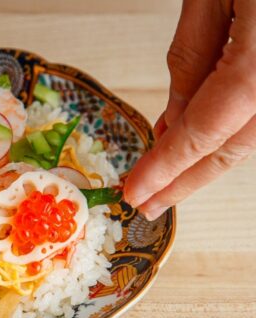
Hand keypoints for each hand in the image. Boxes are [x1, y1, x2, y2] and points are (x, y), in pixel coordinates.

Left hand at [124, 0, 250, 219]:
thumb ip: (195, 54)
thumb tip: (174, 116)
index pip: (209, 129)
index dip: (169, 168)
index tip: (137, 193)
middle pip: (242, 144)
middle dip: (191, 176)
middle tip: (150, 200)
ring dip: (216, 151)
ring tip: (170, 166)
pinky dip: (241, 121)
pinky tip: (206, 125)